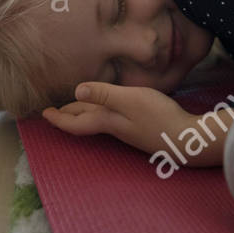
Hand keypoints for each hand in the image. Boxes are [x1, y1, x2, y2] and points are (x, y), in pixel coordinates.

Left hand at [42, 83, 224, 164]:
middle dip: (69, 115)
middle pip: (86, 121)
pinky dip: (102, 112)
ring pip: (99, 120)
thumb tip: (76, 91)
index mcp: (108, 121)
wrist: (189, 141)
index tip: (44, 114)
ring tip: (76, 106)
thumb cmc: (159, 118)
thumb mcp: (130, 100)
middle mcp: (115, 127)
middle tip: (55, 110)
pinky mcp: (141, 128)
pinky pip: (112, 119)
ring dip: (84, 113)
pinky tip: (110, 108)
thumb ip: (104, 94)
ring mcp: (128, 129)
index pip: (76, 121)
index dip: (59, 118)